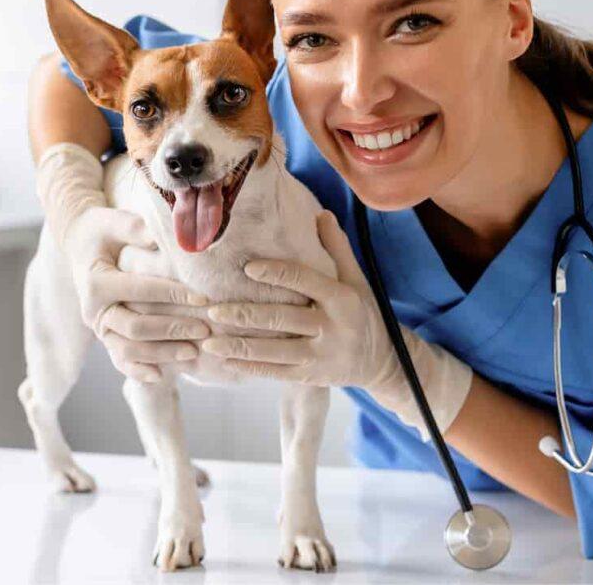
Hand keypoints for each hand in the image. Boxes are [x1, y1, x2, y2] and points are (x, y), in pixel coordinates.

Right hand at [36, 143, 210, 381]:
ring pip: (129, 349)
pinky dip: (138, 371)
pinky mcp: (105, 337)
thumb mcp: (113, 222)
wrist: (80, 245)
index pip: (140, 291)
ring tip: (194, 352)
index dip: (173, 294)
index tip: (204, 297)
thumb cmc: (102, 231)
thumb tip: (160, 235)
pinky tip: (161, 377)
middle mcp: (94, 311)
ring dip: (162, 353)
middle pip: (136, 327)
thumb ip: (134, 227)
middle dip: (173, 329)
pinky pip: (120, 360)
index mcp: (96, 283)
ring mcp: (99, 328)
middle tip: (206, 329)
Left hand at [201, 210, 472, 436]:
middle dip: (244, 316)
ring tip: (209, 341)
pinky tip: (226, 361)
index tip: (247, 268)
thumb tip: (321, 214)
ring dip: (239, 347)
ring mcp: (322, 355)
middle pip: (282, 319)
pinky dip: (250, 367)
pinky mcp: (313, 377)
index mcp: (342, 298)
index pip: (305, 280)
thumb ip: (337, 249)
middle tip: (211, 310)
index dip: (276, 273)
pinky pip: (277, 372)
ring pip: (275, 350)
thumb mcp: (357, 280)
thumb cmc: (363, 312)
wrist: (383, 361)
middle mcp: (333, 327)